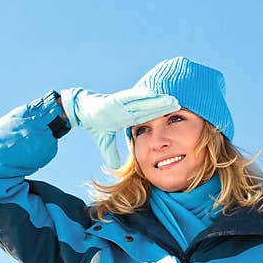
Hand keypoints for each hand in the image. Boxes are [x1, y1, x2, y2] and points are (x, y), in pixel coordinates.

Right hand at [59, 86, 180, 169]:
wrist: (80, 111)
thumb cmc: (93, 123)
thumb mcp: (104, 142)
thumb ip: (110, 153)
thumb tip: (115, 166)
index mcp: (127, 117)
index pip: (147, 117)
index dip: (160, 116)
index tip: (173, 117)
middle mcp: (128, 109)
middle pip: (150, 108)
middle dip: (165, 107)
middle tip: (181, 106)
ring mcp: (123, 104)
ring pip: (145, 102)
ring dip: (159, 101)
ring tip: (174, 100)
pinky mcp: (117, 100)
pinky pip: (133, 98)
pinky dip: (144, 97)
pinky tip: (156, 95)